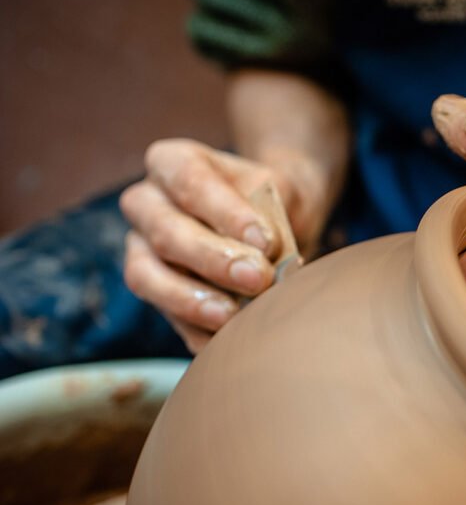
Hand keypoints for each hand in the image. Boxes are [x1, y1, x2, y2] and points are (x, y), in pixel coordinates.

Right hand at [121, 139, 330, 351]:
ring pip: (147, 277)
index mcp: (172, 163)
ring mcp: (143, 250)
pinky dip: (196, 331)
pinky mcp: (156, 293)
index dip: (225, 213)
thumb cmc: (274, 202)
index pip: (189, 181)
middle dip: (212, 260)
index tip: (266, 240)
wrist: (274, 227)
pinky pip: (165, 316)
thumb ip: (277, 209)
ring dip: (190, 299)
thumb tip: (270, 250)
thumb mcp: (284, 190)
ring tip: (231, 316)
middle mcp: (147, 204)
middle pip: (165, 232)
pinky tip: (225, 341)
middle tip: (258, 278)